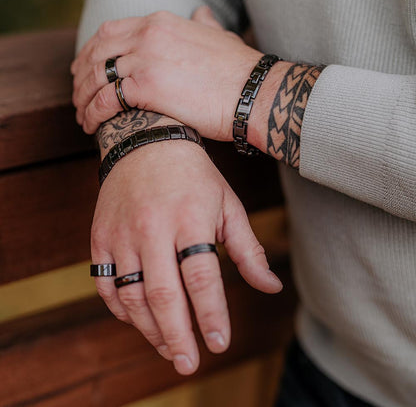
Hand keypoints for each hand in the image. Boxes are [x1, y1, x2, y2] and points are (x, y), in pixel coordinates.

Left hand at [71, 7, 261, 138]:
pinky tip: (92, 126)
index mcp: (160, 21)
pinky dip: (92, 113)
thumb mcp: (220, 36)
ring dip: (82, 98)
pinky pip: (104, 100)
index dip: (91, 51)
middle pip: (96, 53)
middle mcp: (147, 34)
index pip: (109, 31)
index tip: (84, 69)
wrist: (254, 92)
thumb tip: (202, 12)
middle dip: (81, 76)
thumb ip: (204, 23)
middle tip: (78, 96)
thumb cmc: (240, 70)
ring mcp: (145, 58)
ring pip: (95, 77)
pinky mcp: (146, 86)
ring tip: (82, 117)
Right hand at [92, 140, 281, 375]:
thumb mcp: (227, 204)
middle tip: (188, 364)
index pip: (201, 277)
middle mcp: (153, 227)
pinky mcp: (101, 237)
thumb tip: (271, 288)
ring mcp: (122, 233)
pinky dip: (121, 309)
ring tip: (167, 347)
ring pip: (131, 295)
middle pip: (163, 294)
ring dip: (149, 329)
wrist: (146, 141)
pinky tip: (139, 320)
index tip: (220, 343)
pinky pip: (105, 284)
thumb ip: (247, 249)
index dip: (211, 314)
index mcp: (190, 218)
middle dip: (177, 336)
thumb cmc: (194, 176)